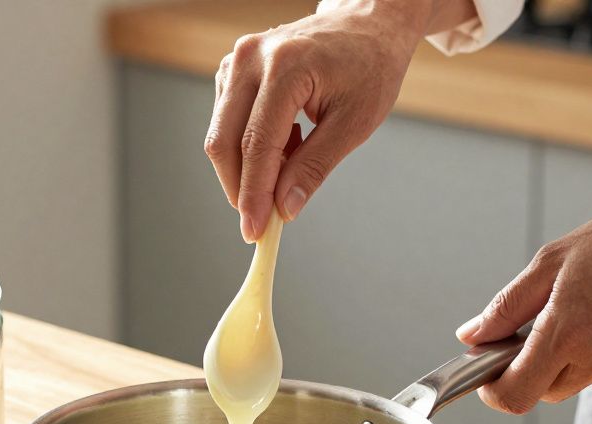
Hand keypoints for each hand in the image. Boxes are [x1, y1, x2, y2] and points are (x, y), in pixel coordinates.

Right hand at [205, 0, 472, 242]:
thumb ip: (315, 166)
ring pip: (221, 135)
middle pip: (225, 141)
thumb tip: (284, 208)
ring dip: (248, 167)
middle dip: (240, 189)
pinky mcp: (233, 69)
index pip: (257, 144)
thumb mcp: (355, 123)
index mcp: (286, 66)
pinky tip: (286, 142)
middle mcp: (252, 58)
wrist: (367, 24)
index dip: (253, 194)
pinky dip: (249, 147)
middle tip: (260, 222)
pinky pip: (227, 122)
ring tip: (292, 162)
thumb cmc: (369, 67)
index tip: (255, 232)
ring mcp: (237, 60)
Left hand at [456, 184, 591, 414]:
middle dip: (532, 367)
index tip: (489, 373)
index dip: (494, 390)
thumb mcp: (554, 260)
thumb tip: (470, 336)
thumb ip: (506, 306)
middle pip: (542, 390)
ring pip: (575, 381)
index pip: (515, 394)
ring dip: (570, 357)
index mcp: (567, 331)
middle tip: (543, 324)